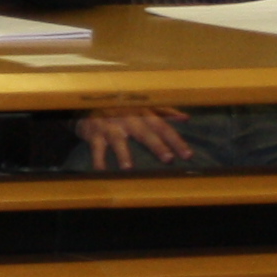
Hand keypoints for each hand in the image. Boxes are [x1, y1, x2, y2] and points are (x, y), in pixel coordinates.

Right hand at [75, 104, 193, 169]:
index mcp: (142, 112)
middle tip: (168, 159)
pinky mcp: (94, 134)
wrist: (89, 105)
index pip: (162, 126)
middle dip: (156, 145)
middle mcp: (127, 118)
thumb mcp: (143, 106)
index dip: (175, 140)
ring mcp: (110, 126)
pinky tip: (101, 171)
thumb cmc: (121, 108)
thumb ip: (164, 112)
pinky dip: (98, 160)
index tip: (187, 155)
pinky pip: (96, 148)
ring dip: (123, 153)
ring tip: (128, 168)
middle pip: (144, 132)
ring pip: (117, 140)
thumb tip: (185, 118)